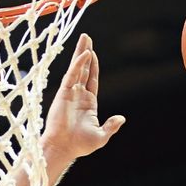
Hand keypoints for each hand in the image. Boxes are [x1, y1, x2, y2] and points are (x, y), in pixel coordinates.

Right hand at [41, 33, 125, 159]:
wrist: (64, 148)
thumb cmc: (79, 145)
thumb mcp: (101, 136)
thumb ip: (111, 126)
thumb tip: (122, 118)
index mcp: (88, 103)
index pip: (91, 79)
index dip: (93, 66)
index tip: (93, 53)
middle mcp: (78, 95)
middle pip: (83, 69)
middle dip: (85, 53)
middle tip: (86, 38)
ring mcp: (70, 93)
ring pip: (77, 68)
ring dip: (81, 52)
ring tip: (85, 37)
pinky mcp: (63, 93)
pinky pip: (73, 75)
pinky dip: (78, 64)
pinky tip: (85, 53)